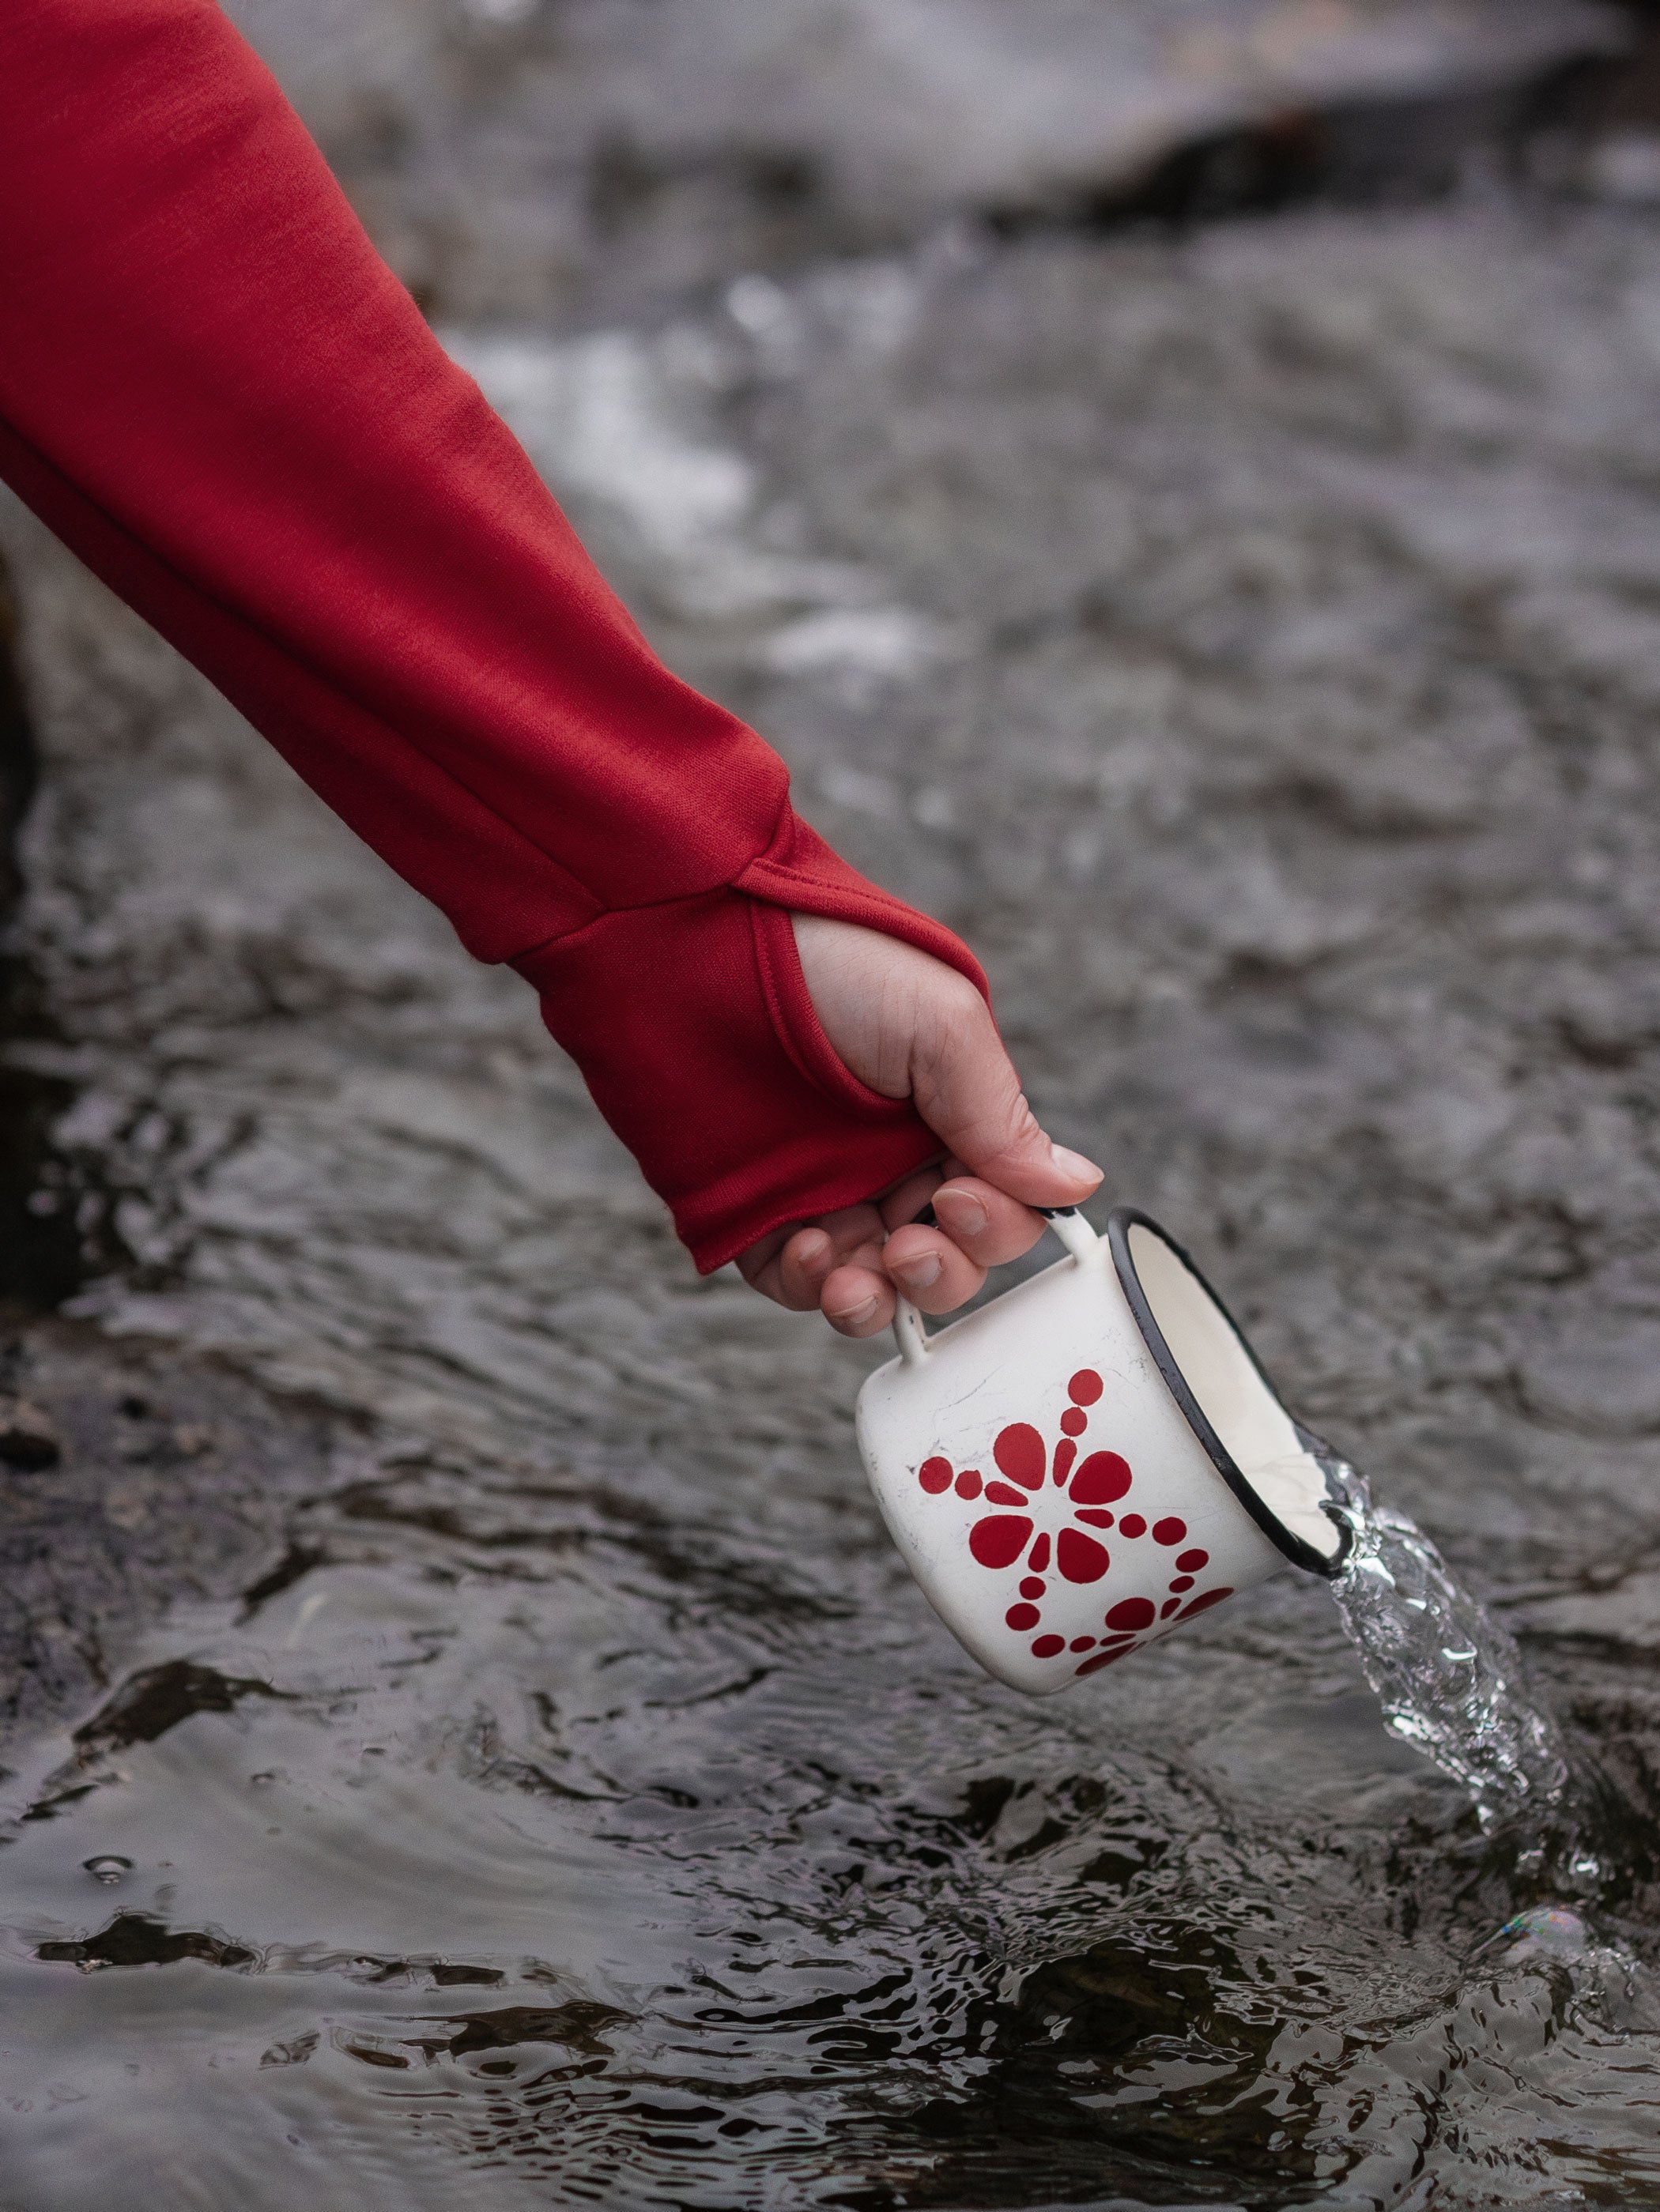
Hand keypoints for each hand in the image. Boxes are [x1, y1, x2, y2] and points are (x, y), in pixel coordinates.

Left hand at [737, 914, 1102, 1336]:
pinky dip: (812, 1288)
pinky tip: (809, 1252)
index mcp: (948, 1114)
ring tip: (861, 1277)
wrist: (696, 943)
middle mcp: (890, 1159)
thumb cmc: (830, 961)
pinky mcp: (754, 1210)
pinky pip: (797, 1282)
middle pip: (947, 1258)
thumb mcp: (940, 1022)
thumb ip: (1000, 1116)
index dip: (996, 1223)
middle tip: (912, 1245)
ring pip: (877, 1285)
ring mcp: (822, 1189)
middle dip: (944, 1272)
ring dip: (882, 1300)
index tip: (962, 1199)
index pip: (1001, 1204)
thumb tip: (1075, 1183)